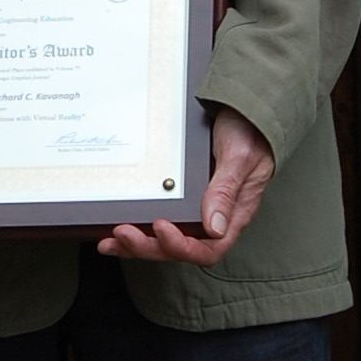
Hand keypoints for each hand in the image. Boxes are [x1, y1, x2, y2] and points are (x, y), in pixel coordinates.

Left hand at [97, 109, 273, 269]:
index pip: (208, 249)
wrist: (245, 111)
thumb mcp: (240, 158)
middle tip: (123, 233)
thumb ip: (226, 191)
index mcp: (232, 215)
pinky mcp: (179, 197)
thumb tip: (213, 227)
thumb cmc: (250, 133)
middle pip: (178, 249)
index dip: (181, 246)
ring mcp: (194, 209)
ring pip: (163, 240)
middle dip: (148, 246)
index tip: (160, 226)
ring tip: (111, 241)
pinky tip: (114, 228)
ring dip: (136, 244)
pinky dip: (136, 227)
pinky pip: (157, 219)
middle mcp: (211, 218)